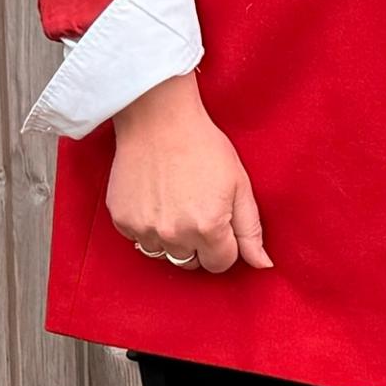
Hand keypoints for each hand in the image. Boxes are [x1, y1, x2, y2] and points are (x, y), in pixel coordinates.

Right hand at [105, 75, 271, 274]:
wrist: (158, 120)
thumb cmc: (203, 146)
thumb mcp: (239, 185)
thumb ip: (250, 230)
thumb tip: (263, 265)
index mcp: (208, 228)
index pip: (220, 264)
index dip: (224, 244)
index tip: (219, 221)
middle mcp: (174, 235)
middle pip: (191, 263)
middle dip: (198, 245)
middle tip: (196, 210)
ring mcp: (144, 229)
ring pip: (164, 255)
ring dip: (171, 239)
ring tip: (175, 205)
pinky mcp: (122, 220)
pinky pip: (139, 239)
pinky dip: (148, 227)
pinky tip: (155, 200)